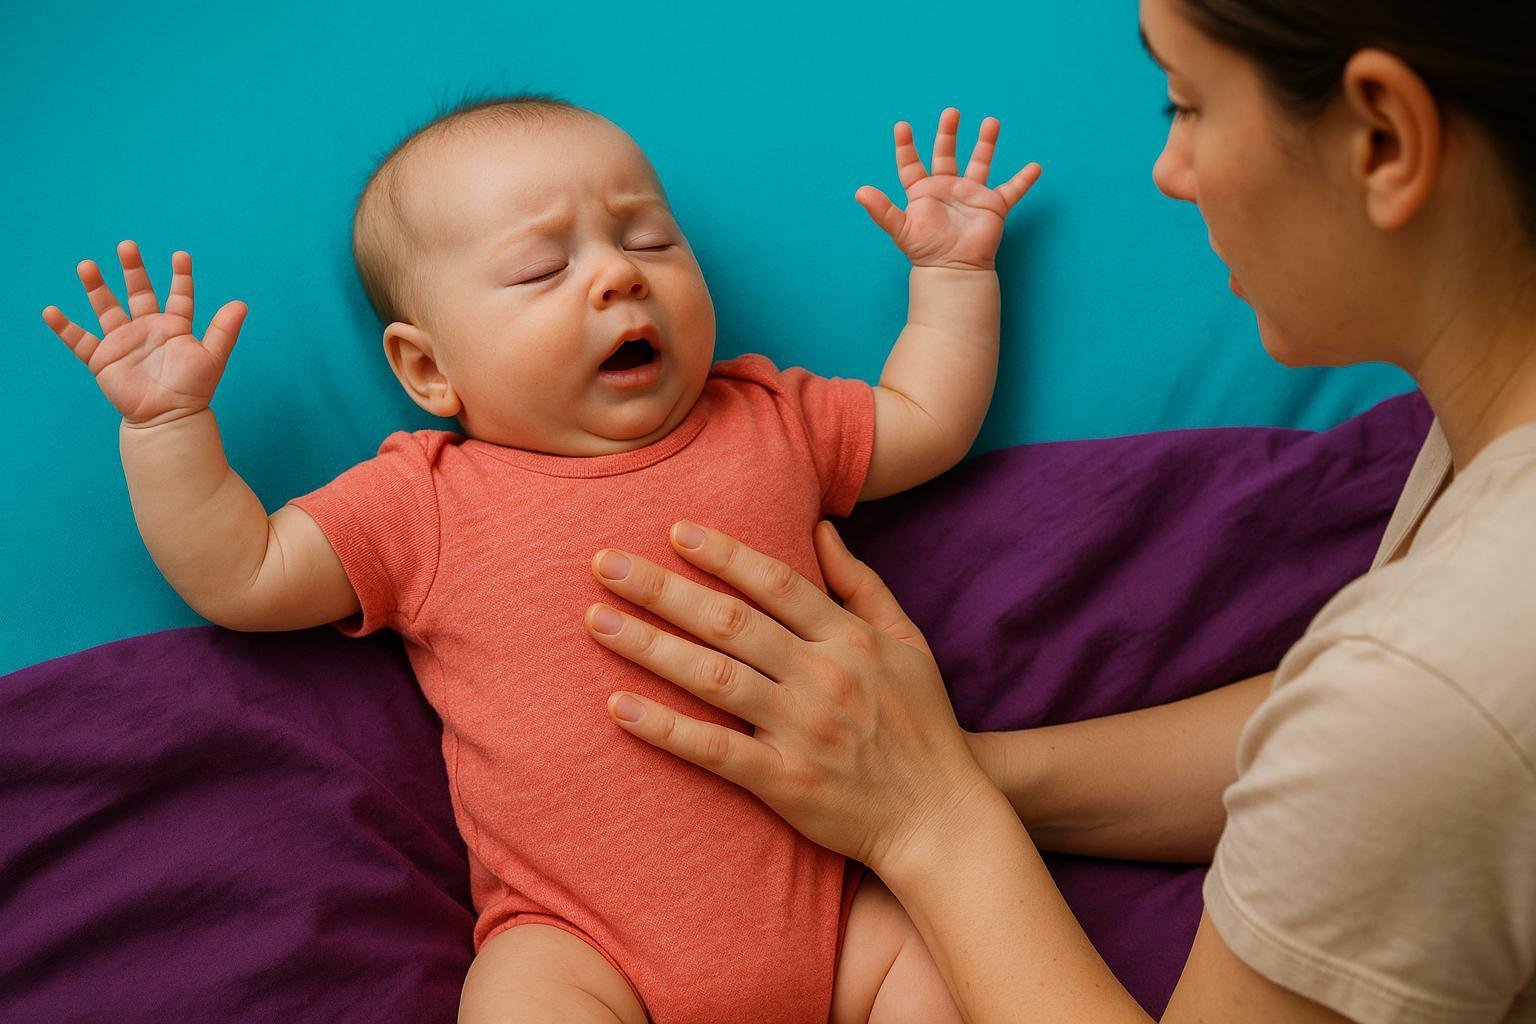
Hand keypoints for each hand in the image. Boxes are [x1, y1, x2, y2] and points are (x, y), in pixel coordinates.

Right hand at [42, 240, 246, 426]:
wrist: (168, 418)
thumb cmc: (193, 389)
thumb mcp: (212, 357)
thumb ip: (224, 330)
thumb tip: (241, 303)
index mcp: (174, 327)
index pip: (179, 296)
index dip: (181, 276)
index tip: (181, 255)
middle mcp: (147, 329)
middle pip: (138, 292)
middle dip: (133, 269)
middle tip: (127, 245)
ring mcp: (123, 342)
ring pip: (107, 308)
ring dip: (96, 288)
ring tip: (86, 265)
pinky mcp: (103, 359)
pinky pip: (79, 341)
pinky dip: (64, 328)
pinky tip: (50, 311)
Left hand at [582, 520, 996, 874]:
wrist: (941, 818)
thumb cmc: (923, 725)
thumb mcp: (907, 642)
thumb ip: (862, 583)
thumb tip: (821, 527)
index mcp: (851, 639)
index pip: (776, 584)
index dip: (722, 554)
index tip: (672, 531)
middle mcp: (824, 678)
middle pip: (730, 622)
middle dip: (662, 589)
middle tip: (604, 563)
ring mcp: (803, 731)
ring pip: (713, 678)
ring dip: (649, 646)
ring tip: (597, 620)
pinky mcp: (786, 782)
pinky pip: (715, 750)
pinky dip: (665, 728)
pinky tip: (619, 708)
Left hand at [856, 107, 1041, 270]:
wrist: (953, 270)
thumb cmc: (925, 252)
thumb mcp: (900, 229)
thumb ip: (882, 210)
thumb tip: (859, 191)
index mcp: (923, 191)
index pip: (912, 164)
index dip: (906, 146)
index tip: (902, 126)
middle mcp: (947, 188)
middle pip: (946, 153)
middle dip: (948, 132)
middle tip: (950, 112)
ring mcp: (971, 194)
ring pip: (980, 161)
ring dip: (986, 142)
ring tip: (991, 122)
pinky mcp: (993, 206)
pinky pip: (1012, 189)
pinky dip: (1025, 179)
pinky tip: (1035, 167)